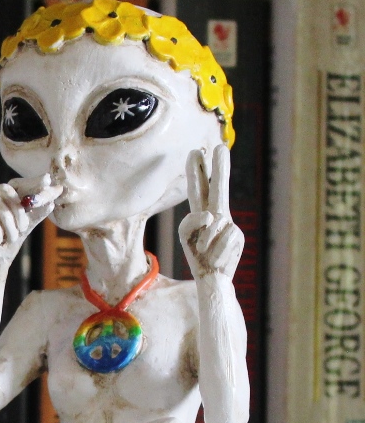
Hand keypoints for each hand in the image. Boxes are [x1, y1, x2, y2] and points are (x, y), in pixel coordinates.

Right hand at [0, 174, 61, 275]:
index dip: (31, 181)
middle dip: (17, 209)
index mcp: (6, 198)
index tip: (47, 181)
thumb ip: (41, 208)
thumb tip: (56, 191)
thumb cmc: (12, 240)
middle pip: (4, 189)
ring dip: (8, 224)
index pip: (17, 183)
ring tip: (10, 238)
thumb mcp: (30, 223)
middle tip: (23, 227)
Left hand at [179, 145, 242, 279]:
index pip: (198, 189)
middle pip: (218, 188)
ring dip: (205, 242)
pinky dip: (214, 250)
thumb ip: (192, 221)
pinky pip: (220, 239)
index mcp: (201, 213)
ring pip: (214, 224)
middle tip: (219, 145)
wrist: (213, 277)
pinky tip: (216, 257)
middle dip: (218, 167)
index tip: (195, 151)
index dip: (196, 171)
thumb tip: (211, 216)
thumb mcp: (186, 235)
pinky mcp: (237, 236)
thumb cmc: (198, 255)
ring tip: (206, 253)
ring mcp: (228, 224)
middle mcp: (217, 215)